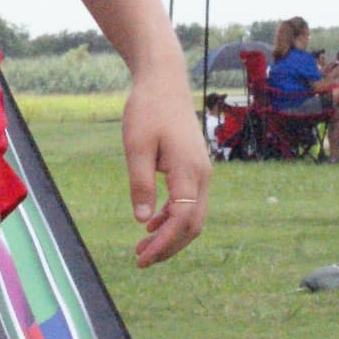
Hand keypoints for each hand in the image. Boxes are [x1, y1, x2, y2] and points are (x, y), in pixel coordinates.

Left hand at [122, 64, 209, 268]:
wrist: (164, 79)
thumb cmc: (148, 108)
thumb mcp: (136, 146)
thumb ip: (141, 184)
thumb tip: (143, 221)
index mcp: (189, 170)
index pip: (182, 220)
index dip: (164, 244)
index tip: (142, 258)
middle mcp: (201, 174)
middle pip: (193, 224)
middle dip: (169, 245)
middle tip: (141, 259)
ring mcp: (200, 169)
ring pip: (192, 214)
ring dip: (170, 233)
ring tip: (143, 246)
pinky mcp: (194, 165)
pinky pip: (189, 200)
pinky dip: (172, 216)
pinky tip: (152, 222)